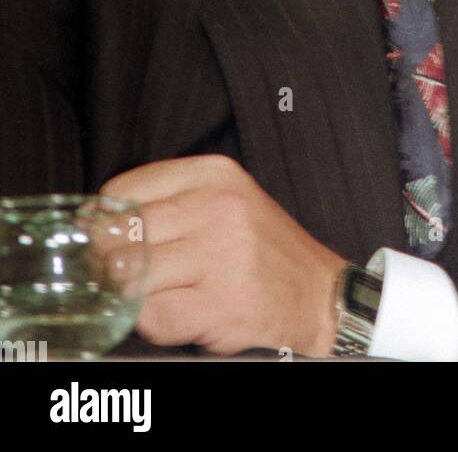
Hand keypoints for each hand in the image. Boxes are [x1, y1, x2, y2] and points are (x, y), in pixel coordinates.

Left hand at [100, 154, 347, 356]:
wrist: (317, 294)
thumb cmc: (263, 250)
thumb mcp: (225, 200)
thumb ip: (170, 201)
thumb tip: (100, 220)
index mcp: (214, 175)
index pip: (124, 190)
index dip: (104, 221)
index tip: (103, 240)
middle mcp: (217, 208)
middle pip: (122, 234)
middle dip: (111, 261)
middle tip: (121, 275)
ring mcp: (219, 255)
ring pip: (131, 276)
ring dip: (133, 295)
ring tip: (159, 294)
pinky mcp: (219, 303)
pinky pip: (153, 317)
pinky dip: (154, 324)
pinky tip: (179, 314)